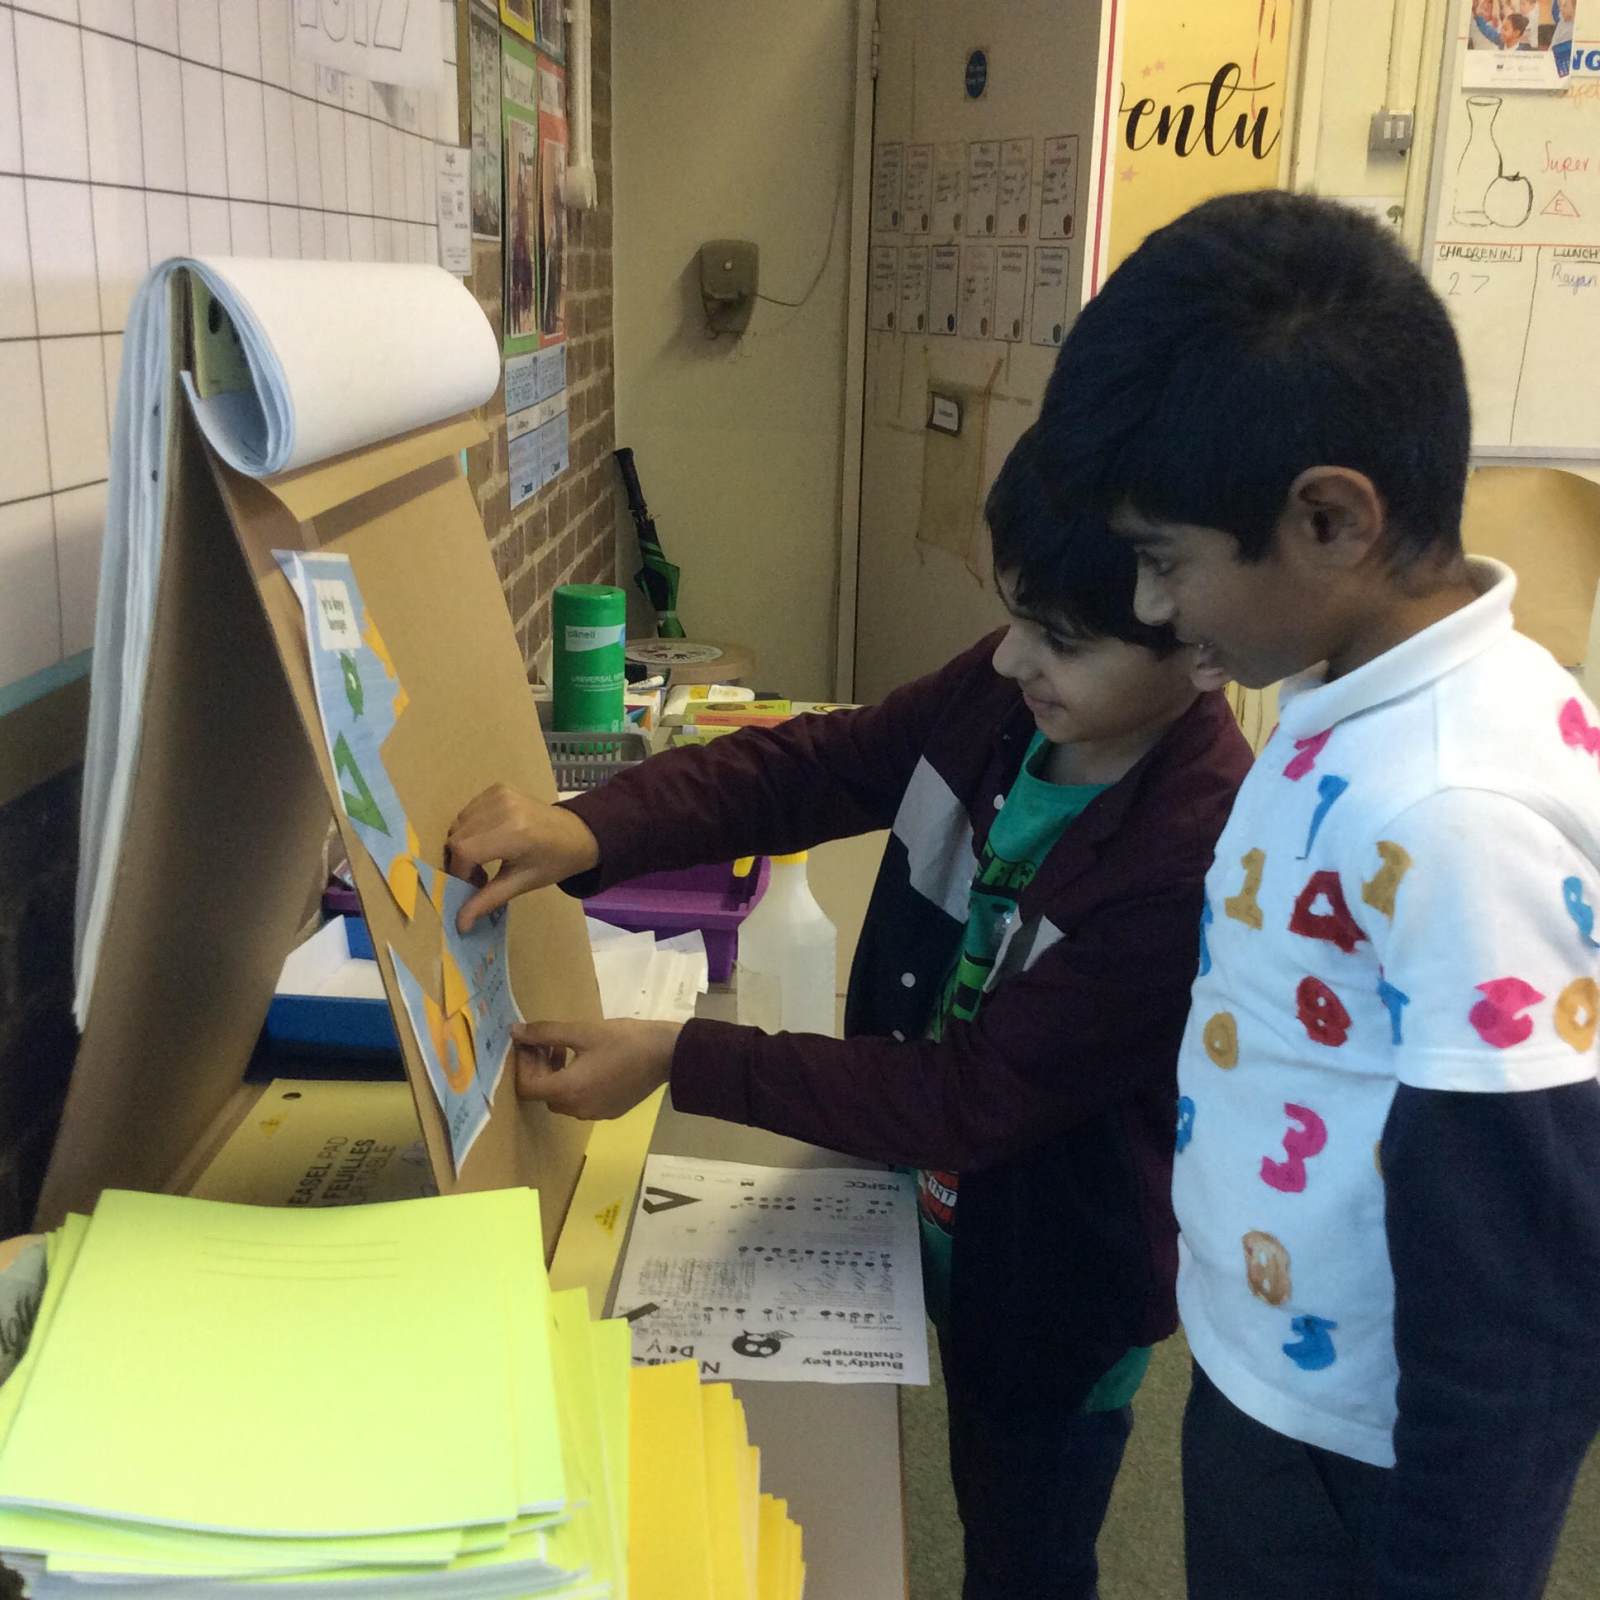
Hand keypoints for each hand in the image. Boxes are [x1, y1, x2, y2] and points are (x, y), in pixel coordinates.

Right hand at [445, 784, 599, 931]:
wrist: (578, 833)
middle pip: (456, 837)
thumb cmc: (553, 862)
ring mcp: (499, 793)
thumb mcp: (522, 883)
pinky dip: (470, 829)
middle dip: (461, 861)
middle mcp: (503, 807)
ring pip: (458, 823)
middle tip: (480, 877)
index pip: (465, 851)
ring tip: (485, 859)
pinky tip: (489, 840)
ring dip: (463, 845)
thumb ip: (487, 900)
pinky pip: (468, 811)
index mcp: (514, 831)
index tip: (472, 886)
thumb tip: (459, 925)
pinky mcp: (497, 788)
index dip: (460, 872)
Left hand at [513, 1019, 681, 1119]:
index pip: (526, 1088)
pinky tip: (588, 1061)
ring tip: (566, 1047)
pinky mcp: (609, 1111)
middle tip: (547, 1041)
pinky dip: (574, 1083)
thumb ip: (545, 1033)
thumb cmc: (624, 1040)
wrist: (668, 1055)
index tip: (529, 1043)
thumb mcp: (582, 1032)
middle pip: (543, 1093)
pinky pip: (580, 1100)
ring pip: (561, 1098)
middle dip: (538, 1067)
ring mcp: (594, 1113)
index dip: (522, 1065)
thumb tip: (515, 1032)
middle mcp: (578, 1109)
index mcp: (569, 1090)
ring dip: (555, 1075)